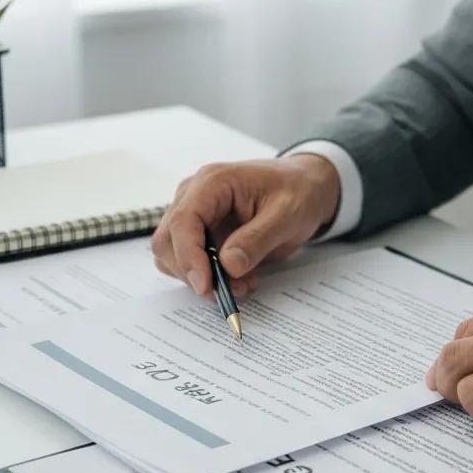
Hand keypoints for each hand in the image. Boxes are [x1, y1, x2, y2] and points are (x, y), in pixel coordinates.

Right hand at [150, 154, 340, 297]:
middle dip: (195, 273)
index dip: (189, 257)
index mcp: (213, 182)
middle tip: (232, 290)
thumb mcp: (287, 214)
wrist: (304, 188)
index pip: (183, 221)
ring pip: (173, 256)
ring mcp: (194, 214)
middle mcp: (194, 195)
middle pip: (168, 242)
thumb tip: (228, 266)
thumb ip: (257, 239)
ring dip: (202, 278)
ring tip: (244, 283)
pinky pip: (191, 262)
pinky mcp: (200, 232)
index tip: (206, 286)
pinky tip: (240, 278)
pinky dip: (209, 278)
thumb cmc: (297, 192)